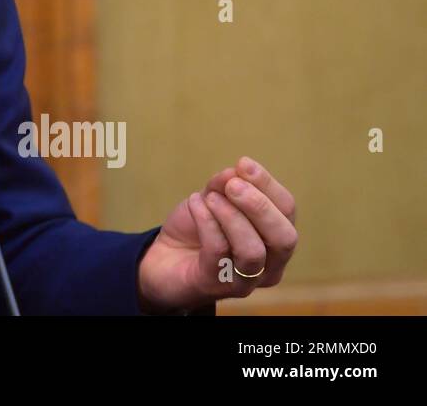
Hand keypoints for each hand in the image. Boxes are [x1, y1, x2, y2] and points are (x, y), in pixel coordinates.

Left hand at [137, 156, 297, 312]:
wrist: (162, 258)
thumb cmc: (196, 230)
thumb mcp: (211, 199)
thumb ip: (225, 185)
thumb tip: (237, 171)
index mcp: (274, 240)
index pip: (287, 211)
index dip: (268, 185)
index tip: (244, 164)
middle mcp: (269, 266)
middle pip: (284, 237)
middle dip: (259, 206)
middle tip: (232, 185)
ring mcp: (244, 281)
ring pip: (253, 250)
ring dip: (231, 216)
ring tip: (209, 197)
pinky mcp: (215, 285)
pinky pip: (218, 252)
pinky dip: (207, 222)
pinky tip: (194, 204)